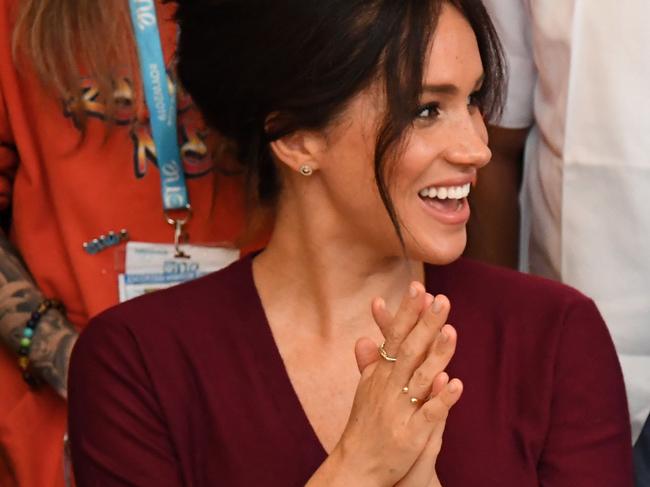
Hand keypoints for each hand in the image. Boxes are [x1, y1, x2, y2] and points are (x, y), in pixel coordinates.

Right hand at [319, 283, 461, 486]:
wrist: (356, 466)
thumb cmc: (365, 426)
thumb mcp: (365, 391)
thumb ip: (370, 364)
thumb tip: (364, 338)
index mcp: (381, 375)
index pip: (395, 336)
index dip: (407, 312)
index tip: (419, 287)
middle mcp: (389, 388)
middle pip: (409, 350)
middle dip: (425, 323)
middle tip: (442, 299)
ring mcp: (400, 410)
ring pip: (421, 378)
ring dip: (437, 354)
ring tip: (452, 331)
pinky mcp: (411, 435)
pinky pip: (429, 414)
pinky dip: (442, 399)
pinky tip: (456, 383)